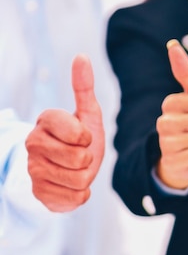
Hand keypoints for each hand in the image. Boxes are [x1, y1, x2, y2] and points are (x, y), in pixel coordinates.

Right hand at [25, 55, 103, 211]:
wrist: (70, 170)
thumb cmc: (80, 139)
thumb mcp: (87, 113)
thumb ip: (84, 87)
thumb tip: (81, 56)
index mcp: (45, 120)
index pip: (78, 133)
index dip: (87, 138)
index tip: (81, 137)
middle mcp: (33, 143)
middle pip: (79, 159)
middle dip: (88, 160)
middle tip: (80, 156)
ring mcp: (32, 169)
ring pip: (79, 180)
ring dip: (85, 177)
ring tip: (75, 170)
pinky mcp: (38, 193)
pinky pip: (74, 198)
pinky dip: (80, 194)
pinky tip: (70, 185)